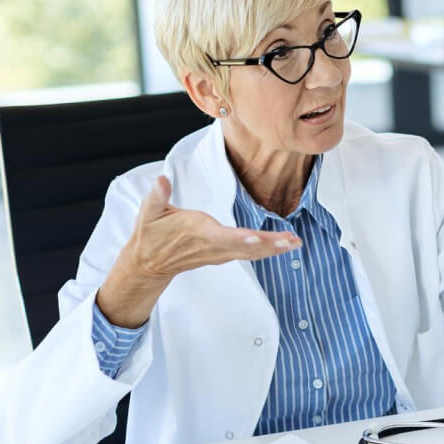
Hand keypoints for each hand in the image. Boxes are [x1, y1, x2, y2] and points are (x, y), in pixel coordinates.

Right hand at [96, 176, 300, 327]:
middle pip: (245, 247)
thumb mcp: (148, 213)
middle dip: (269, 244)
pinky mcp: (223, 255)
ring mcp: (219, 253)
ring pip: (251, 252)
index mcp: (197, 233)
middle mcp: (212, 246)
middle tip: (292, 241)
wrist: (148, 264)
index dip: (238, 239)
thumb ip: (157, 196)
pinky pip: (249, 254)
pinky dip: (268, 250)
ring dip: (274, 248)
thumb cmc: (150, 235)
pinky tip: (284, 246)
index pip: (221, 237)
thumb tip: (161, 180)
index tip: (256, 238)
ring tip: (295, 242)